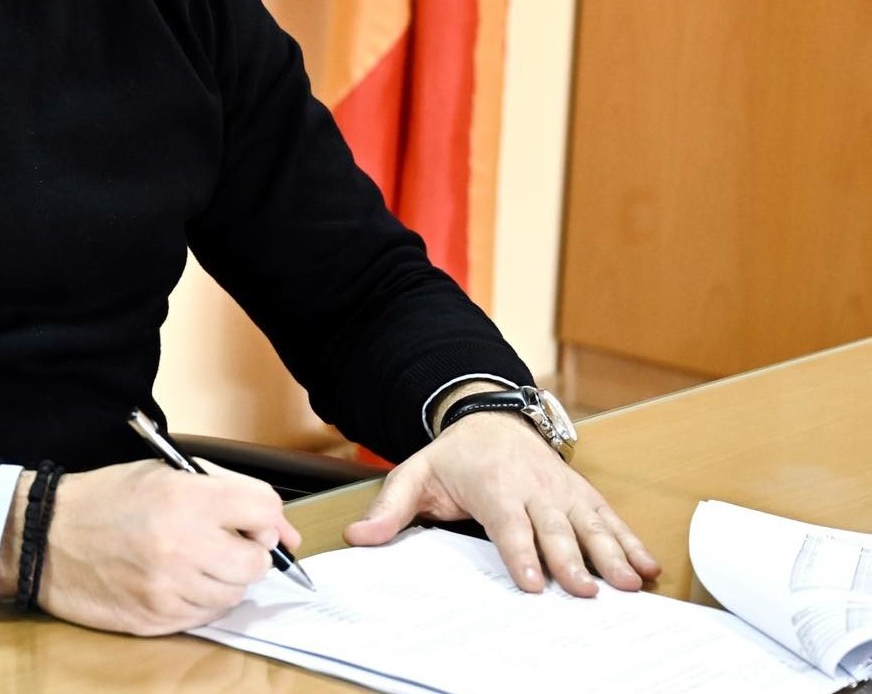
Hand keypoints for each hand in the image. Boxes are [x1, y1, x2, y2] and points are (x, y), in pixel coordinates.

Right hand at [0, 459, 300, 634]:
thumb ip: (225, 492)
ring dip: (224, 578)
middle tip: (222, 543)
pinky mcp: (157, 618)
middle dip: (248, 552)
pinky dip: (201, 600)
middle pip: (256, 562)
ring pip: (235, 594)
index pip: (265, 510)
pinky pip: (207, 616)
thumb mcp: (163, 473)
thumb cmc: (105, 499)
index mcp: (185, 498)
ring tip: (193, 560)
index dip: (266, 517)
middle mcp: (182, 544)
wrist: (46, 537)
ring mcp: (169, 587)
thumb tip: (283, 530)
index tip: (253, 522)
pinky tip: (176, 580)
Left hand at [342, 412, 659, 596]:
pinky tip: (648, 567)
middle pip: (554, 528)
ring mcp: (562, 490)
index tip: (533, 582)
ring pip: (589, 524)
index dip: (521, 553)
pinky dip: (631, 542)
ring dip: (611, 554)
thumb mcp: (415, 475)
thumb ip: (390, 509)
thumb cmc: (454, 456)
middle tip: (587, 591)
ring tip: (628, 581)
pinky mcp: (581, 493)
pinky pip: (609, 519)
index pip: (509, 524)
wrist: (490, 417)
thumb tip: (359, 538)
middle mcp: (533, 488)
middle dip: (571, 560)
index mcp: (493, 485)